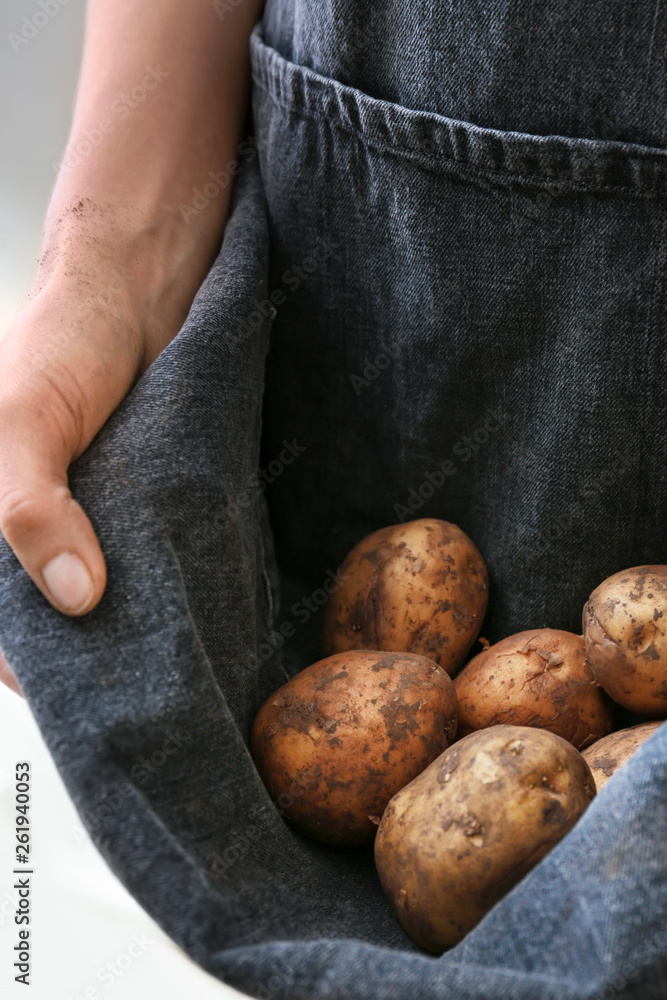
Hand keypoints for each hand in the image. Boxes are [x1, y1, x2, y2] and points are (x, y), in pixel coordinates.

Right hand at [0, 211, 199, 693]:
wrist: (141, 288)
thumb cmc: (62, 339)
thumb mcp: (24, 421)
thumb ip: (31, 509)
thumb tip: (75, 595)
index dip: (18, 658)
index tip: (69, 692)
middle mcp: (27, 521)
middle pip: (41, 613)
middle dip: (80, 649)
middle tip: (134, 687)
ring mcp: (82, 517)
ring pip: (92, 593)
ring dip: (122, 623)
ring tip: (165, 661)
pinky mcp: (132, 506)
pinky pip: (139, 561)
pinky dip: (154, 586)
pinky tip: (183, 613)